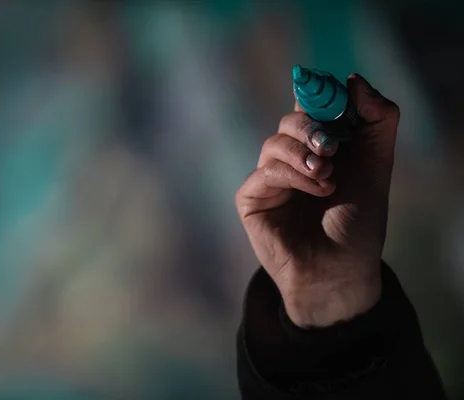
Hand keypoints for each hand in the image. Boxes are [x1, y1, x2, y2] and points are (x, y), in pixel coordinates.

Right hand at [236, 74, 399, 326]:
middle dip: (312, 126)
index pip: (312, 104)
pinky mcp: (252, 198)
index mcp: (319, 147)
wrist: (342, 268)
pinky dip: (292, 175)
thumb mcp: (378, 163)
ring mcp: (269, 178)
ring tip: (327, 178)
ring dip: (304, 155)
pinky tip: (317, 189)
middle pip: (291, 119)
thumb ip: (377, 119)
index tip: (335, 94)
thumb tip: (353, 79)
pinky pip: (265, 171)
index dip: (320, 93)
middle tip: (331, 146)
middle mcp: (292, 158)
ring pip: (275, 143)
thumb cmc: (358, 221)